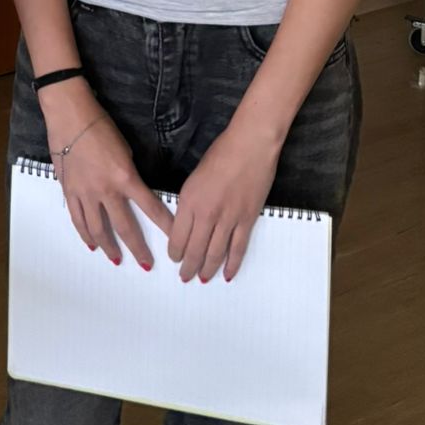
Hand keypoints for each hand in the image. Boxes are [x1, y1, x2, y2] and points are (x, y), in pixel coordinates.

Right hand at [43, 89, 172, 270]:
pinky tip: (91, 243)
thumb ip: (128, 174)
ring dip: (109, 247)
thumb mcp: (124, 150)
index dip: (165, 226)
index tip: (175, 242)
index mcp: (125, 177)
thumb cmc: (100, 126)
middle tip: (145, 263)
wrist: (70, 116)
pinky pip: (78, 219)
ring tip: (116, 259)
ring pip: (98, 229)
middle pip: (124, 227)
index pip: (151, 207)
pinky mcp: (69, 191)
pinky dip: (85, 234)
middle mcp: (106, 190)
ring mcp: (85, 193)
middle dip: (137, 248)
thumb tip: (131, 190)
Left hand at [168, 125, 280, 282]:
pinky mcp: (247, 220)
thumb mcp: (194, 177)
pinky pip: (238, 249)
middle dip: (188, 267)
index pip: (177, 237)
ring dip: (207, 270)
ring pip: (215, 254)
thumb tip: (188, 222)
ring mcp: (228, 219)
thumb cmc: (221, 154)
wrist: (250, 146)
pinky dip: (232, 265)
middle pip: (194, 250)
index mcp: (189, 201)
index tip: (174, 259)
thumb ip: (190, 201)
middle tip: (185, 277)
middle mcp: (207, 214)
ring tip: (202, 279)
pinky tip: (227, 274)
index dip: (175, 252)